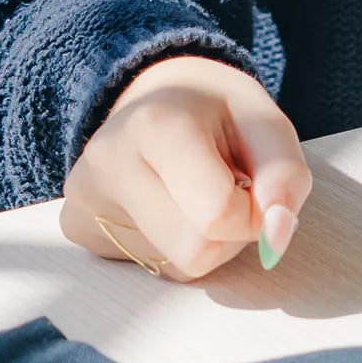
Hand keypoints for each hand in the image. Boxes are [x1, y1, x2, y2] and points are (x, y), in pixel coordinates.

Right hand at [61, 55, 310, 279]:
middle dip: (228, 234)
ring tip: (190, 194)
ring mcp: (84, 198)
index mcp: (156, 125)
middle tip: (221, 188)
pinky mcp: (76, 226)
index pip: (219, 216)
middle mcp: (108, 163)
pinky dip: (170, 247)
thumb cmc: (216, 111)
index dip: (254, 214)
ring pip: (174, 268)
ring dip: (202, 242)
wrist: (152, 94)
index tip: (252, 184)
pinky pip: (146, 268)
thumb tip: (277, 237)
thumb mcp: (265, 123)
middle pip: (196, 253)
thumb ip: (286, 177)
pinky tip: (163, 205)